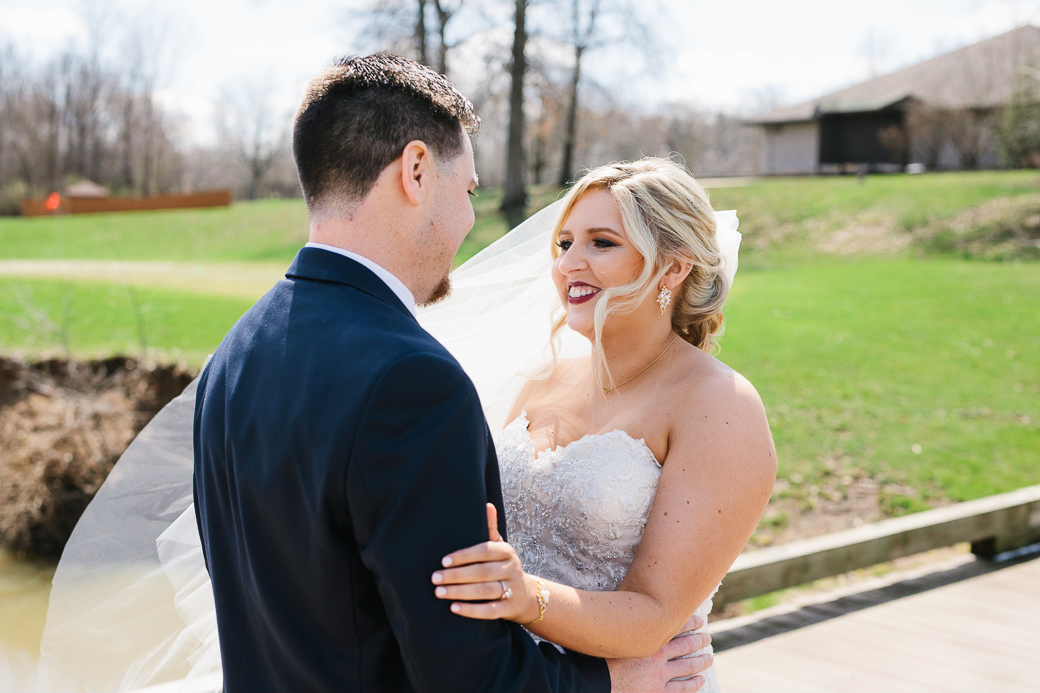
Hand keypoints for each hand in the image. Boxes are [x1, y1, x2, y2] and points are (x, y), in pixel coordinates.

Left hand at [432, 503, 539, 622]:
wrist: (526, 595)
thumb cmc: (503, 567)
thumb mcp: (499, 547)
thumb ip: (490, 529)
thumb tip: (487, 504)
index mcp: (506, 551)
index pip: (484, 551)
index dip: (463, 556)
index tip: (443, 561)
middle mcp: (511, 569)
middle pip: (482, 572)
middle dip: (456, 576)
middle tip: (434, 578)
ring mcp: (512, 589)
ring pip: (485, 591)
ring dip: (460, 592)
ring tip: (439, 593)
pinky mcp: (510, 608)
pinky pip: (490, 611)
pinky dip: (472, 610)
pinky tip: (454, 608)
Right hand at [607, 617, 711, 691]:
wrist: (597, 681)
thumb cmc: (602, 656)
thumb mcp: (616, 635)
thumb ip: (628, 625)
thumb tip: (633, 612)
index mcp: (649, 639)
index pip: (676, 626)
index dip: (690, 622)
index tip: (700, 620)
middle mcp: (658, 655)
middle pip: (686, 646)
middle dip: (698, 641)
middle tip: (707, 638)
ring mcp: (660, 675)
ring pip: (688, 667)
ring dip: (700, 662)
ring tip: (709, 658)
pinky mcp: (657, 692)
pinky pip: (681, 689)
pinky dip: (693, 684)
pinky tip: (699, 680)